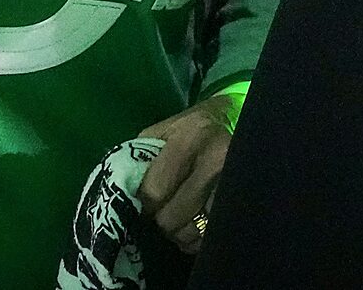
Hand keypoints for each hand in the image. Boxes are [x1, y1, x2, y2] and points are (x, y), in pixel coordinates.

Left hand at [136, 92, 240, 253]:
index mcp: (190, 139)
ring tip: (179, 214)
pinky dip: (195, 239)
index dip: (144, 202)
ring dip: (178, 231)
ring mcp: (233, 185)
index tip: (145, 199)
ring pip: (190, 233)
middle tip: (163, 208)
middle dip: (161, 218)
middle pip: (172, 217)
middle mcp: (216, 161)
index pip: (155, 191)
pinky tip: (194, 221)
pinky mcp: (241, 204)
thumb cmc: (187, 131)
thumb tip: (121, 196)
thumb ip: (140, 161)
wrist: (230, 124)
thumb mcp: (160, 133)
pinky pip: (207, 239)